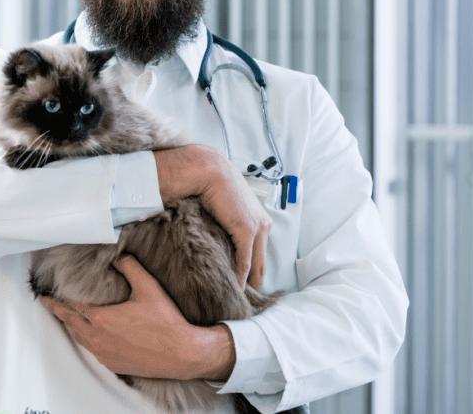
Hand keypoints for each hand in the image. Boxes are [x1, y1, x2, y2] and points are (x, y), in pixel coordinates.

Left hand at [41, 255, 234, 380]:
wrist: (181, 353)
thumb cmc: (166, 323)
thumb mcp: (148, 287)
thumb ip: (130, 267)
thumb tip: (118, 256)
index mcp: (102, 318)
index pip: (74, 304)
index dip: (62, 296)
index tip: (52, 291)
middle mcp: (99, 337)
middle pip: (70, 321)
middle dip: (56, 310)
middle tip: (46, 303)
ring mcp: (105, 352)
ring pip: (78, 337)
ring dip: (68, 325)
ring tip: (62, 316)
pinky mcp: (113, 363)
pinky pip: (91, 349)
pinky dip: (83, 338)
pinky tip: (85, 334)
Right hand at [154, 145, 271, 291]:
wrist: (209, 171)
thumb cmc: (212, 185)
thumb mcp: (224, 208)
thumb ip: (225, 223)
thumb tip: (215, 238)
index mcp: (259, 219)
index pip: (259, 251)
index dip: (255, 270)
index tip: (248, 287)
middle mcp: (262, 225)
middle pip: (262, 262)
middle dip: (256, 282)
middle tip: (249, 303)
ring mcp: (257, 228)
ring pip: (256, 265)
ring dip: (249, 284)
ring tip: (241, 302)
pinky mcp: (247, 231)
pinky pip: (245, 261)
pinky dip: (240, 277)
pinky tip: (235, 290)